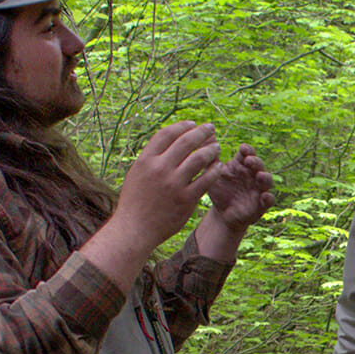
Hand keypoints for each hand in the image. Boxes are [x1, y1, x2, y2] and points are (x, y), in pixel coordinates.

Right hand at [115, 121, 221, 252]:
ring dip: (211, 150)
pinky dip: (215, 171)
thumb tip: (167, 142)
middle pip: (185, 142)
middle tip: (211, 128)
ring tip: (217, 146)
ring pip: (199, 159)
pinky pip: (206, 180)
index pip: (166, 134)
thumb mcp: (137, 174)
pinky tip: (219, 167)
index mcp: (146, 160)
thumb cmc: (134, 202)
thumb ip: (151, 158)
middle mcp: (160, 169)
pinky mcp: (186, 199)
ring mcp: (174, 184)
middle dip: (201, 132)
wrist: (135, 229)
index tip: (192, 124)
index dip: (182, 126)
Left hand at [203, 145, 276, 232]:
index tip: (242, 148)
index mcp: (241, 165)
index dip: (247, 150)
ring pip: (267, 180)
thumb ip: (210, 157)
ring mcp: (258, 189)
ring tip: (259, 175)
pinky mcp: (261, 204)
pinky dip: (269, 197)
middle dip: (255, 161)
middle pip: (259, 164)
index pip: (248, 153)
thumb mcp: (211, 174)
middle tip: (248, 160)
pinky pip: (270, 200)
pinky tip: (264, 196)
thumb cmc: (218, 191)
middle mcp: (252, 175)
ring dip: (265, 177)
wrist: (221, 215)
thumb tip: (206, 136)